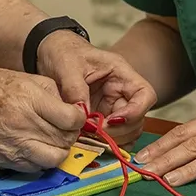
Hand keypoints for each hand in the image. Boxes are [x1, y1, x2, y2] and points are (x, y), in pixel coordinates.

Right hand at [0, 62, 85, 171]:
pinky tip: (34, 146)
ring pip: (55, 159)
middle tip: (62, 126)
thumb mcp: (20, 76)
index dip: (78, 117)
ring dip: (58, 150)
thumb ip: (49, 93)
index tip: (73, 115)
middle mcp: (25, 125)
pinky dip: (41, 159)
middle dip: (70, 133)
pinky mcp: (5, 161)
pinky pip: (35, 167)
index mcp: (30, 99)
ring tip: (51, 139)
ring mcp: (14, 146)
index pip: (73, 119)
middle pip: (66, 140)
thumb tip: (69, 109)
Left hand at [36, 32, 156, 147]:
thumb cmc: (63, 52)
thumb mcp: (67, 66)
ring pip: (126, 131)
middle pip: (137, 119)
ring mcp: (112, 106)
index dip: (135, 112)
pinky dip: (102, 142)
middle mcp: (121, 91)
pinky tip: (86, 140)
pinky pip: (110, 135)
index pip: (145, 95)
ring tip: (88, 137)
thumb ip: (75, 90)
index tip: (112, 121)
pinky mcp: (100, 117)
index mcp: (120, 73)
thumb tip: (82, 115)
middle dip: (119, 131)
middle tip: (94, 133)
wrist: (50, 54)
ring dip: (111, 139)